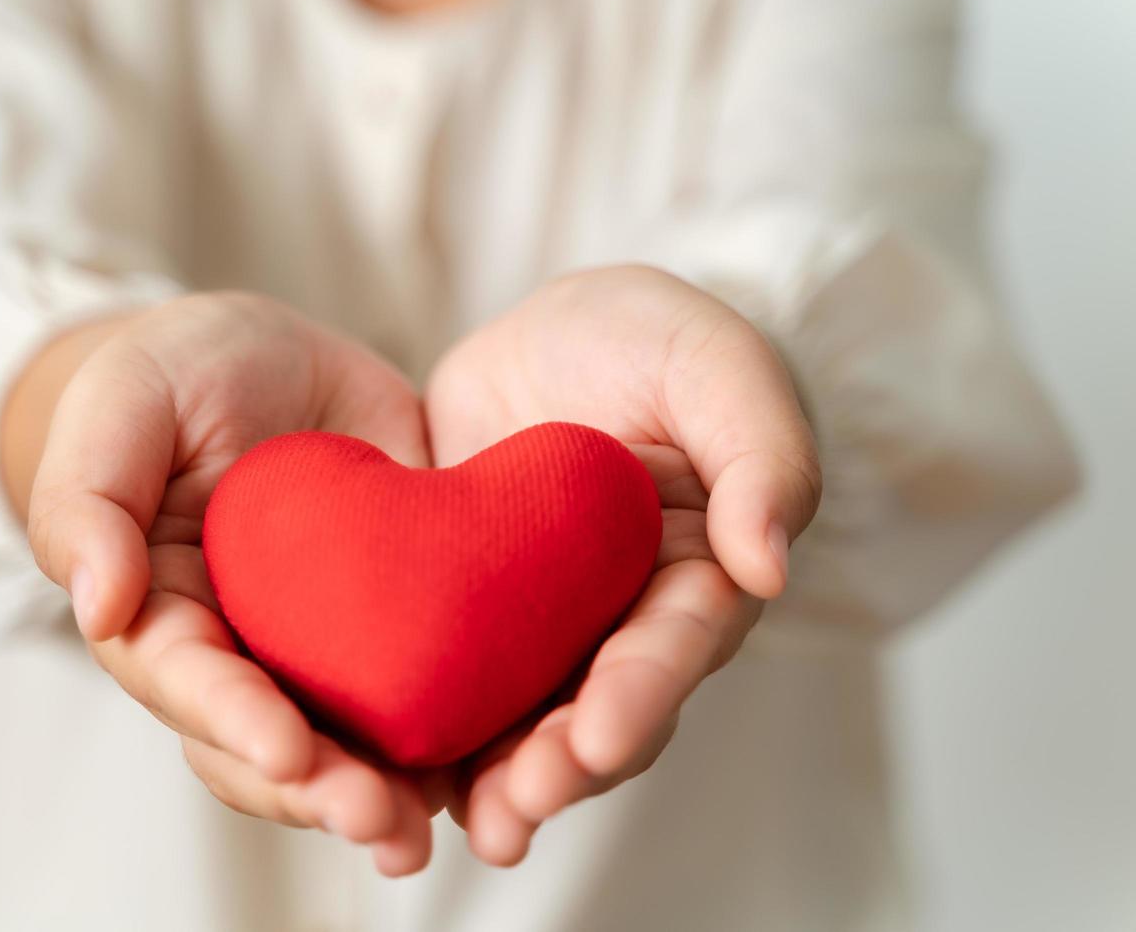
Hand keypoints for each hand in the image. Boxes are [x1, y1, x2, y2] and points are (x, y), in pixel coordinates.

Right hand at [2, 291, 437, 874]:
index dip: (235, 720)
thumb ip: (88, 497)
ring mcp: (319, 648)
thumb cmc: (175, 373)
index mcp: (163, 609)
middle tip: (378, 820)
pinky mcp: (397, 625)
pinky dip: (452, 742)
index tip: (289, 751)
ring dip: (384, 796)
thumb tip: (97, 605)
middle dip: (319, 789)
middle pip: (267, 746)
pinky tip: (491, 773)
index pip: (190, 681)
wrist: (272, 356)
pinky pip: (421, 694)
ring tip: (428, 829)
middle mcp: (240, 650)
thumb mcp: (120, 401)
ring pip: (344, 745)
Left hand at [425, 266, 821, 864]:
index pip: (673, 649)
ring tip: (464, 824)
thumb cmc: (658, 342)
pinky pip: (446, 674)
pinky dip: (426, 727)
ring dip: (495, 778)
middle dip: (560, 768)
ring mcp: (540, 624)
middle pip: (597, 712)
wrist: (560, 332)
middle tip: (514, 810)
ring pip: (522, 717)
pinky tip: (388, 771)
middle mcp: (619, 620)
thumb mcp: (720, 367)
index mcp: (693, 576)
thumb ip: (764, 454)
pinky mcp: (465, 610)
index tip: (596, 740)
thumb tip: (769, 567)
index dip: (639, 698)